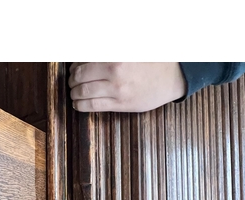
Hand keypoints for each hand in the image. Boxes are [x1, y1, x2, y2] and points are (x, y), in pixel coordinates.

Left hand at [68, 62, 186, 112]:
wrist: (172, 77)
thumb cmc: (152, 60)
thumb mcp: (129, 49)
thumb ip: (108, 52)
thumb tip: (86, 56)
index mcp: (115, 54)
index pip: (84, 61)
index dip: (75, 65)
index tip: (74, 67)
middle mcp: (114, 71)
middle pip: (80, 76)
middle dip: (72, 80)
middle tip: (71, 81)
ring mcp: (117, 89)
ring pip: (84, 92)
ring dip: (74, 93)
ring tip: (73, 93)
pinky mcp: (120, 104)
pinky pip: (93, 106)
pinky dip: (81, 105)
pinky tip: (77, 104)